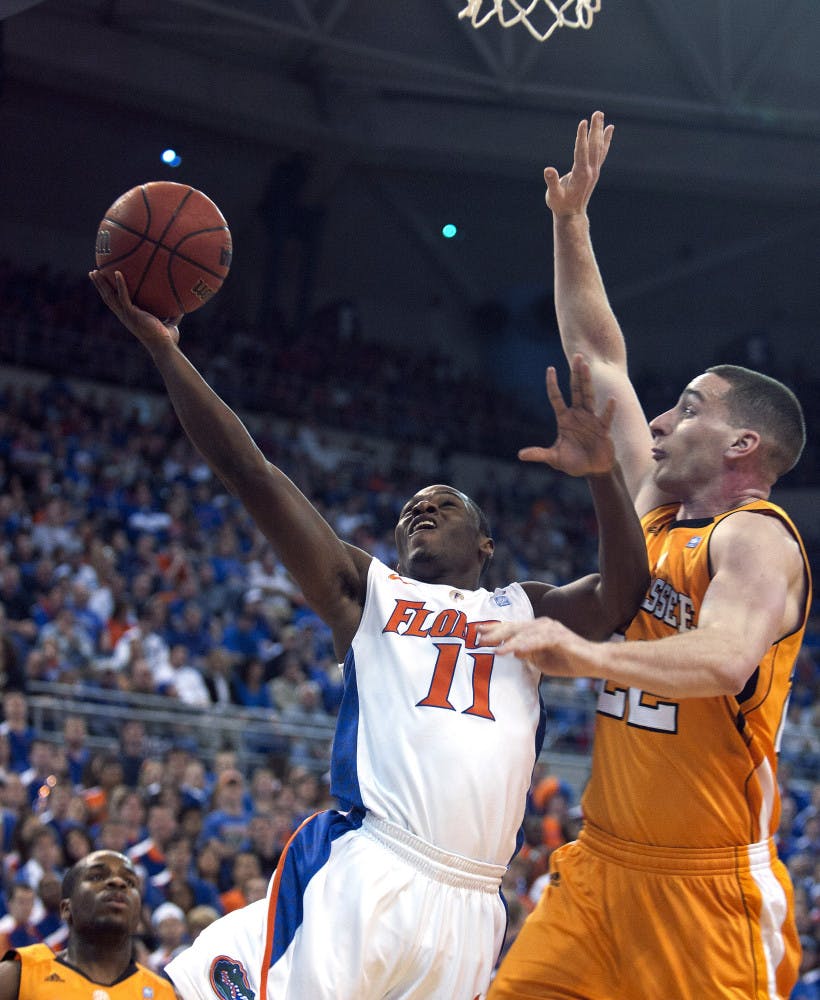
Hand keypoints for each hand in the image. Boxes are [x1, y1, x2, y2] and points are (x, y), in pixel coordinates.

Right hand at [89, 269, 181, 353]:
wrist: (165, 346)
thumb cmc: (167, 339)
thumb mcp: (170, 324)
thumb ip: (173, 315)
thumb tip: (182, 308)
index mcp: (130, 317)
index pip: (115, 303)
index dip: (108, 293)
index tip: (104, 283)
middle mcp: (125, 316)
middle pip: (107, 298)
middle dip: (99, 285)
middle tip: (93, 273)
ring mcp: (127, 315)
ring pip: (109, 297)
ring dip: (101, 283)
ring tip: (95, 271)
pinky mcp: (132, 314)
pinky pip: (123, 296)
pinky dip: (120, 284)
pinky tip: (117, 272)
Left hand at [478, 617, 603, 678]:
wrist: (595, 662)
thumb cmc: (570, 661)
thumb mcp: (543, 661)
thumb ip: (528, 655)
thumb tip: (512, 651)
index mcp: (537, 629)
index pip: (513, 628)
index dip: (495, 629)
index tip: (477, 633)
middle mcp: (542, 625)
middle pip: (514, 627)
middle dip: (495, 632)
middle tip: (478, 638)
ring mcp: (551, 629)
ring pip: (524, 633)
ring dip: (507, 640)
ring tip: (493, 648)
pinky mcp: (559, 638)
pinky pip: (538, 641)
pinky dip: (524, 646)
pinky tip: (513, 651)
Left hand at [520, 353, 615, 476]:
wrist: (594, 470)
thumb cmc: (574, 462)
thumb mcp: (555, 458)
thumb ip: (540, 454)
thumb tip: (521, 455)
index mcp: (564, 419)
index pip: (556, 398)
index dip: (553, 384)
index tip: (550, 369)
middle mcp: (578, 415)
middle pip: (576, 390)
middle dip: (576, 374)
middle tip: (578, 356)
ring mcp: (591, 420)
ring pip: (589, 397)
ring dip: (587, 382)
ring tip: (587, 366)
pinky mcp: (604, 429)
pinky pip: (605, 417)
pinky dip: (608, 410)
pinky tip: (611, 400)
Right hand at [544, 110, 613, 216]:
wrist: (572, 215)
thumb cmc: (560, 205)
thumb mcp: (553, 196)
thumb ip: (552, 182)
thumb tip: (548, 170)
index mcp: (580, 175)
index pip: (581, 152)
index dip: (581, 137)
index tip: (583, 123)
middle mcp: (590, 171)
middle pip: (594, 146)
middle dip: (595, 129)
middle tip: (597, 113)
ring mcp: (594, 170)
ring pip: (599, 147)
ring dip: (600, 131)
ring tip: (600, 115)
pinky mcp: (594, 171)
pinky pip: (601, 152)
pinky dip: (605, 140)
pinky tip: (608, 129)